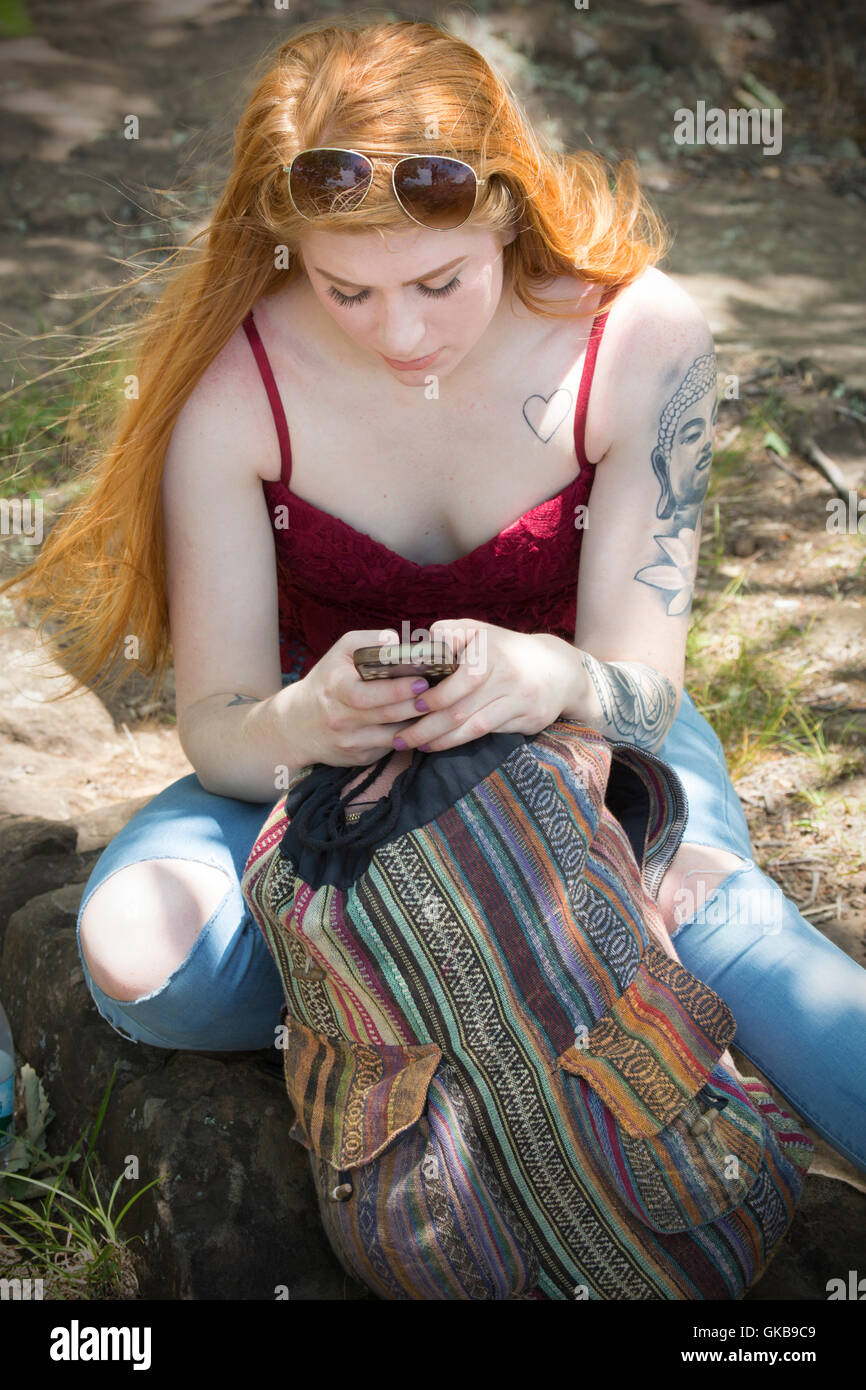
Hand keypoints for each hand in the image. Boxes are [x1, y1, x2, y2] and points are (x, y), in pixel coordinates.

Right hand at [284, 628, 435, 767]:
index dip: (398, 689)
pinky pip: (390, 747)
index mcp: (335, 689)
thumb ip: (367, 642)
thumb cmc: (327, 681)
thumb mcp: (339, 654)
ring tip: (436, 709)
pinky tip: (421, 724)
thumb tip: (396, 641)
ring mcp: (350, 742)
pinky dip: (408, 737)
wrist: (297, 725)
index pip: (368, 694)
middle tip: (438, 694)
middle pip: (387, 715)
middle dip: (416, 705)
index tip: (422, 681)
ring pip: (393, 736)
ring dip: (417, 723)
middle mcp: (340, 719)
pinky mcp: (359, 758)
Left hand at [392, 620, 575, 752]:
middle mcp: (510, 678)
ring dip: (443, 742)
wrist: (559, 669)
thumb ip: (448, 634)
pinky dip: (464, 742)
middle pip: (463, 711)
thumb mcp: (479, 631)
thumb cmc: (504, 649)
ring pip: (476, 729)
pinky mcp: (530, 721)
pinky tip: (444, 745)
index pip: (462, 681)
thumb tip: (419, 649)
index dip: (435, 697)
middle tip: (401, 738)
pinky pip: (491, 735)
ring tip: (418, 746)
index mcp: (494, 653)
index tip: (413, 707)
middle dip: (427, 728)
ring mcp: (523, 702)